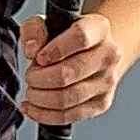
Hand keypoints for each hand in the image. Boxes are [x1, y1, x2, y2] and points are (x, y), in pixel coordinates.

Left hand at [20, 7, 122, 123]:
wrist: (93, 53)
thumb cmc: (67, 38)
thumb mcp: (47, 23)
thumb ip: (34, 30)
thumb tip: (32, 49)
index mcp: (99, 28)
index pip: (80, 38)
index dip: (55, 49)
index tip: (39, 57)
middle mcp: (109, 55)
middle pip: (70, 72)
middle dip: (40, 78)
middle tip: (30, 76)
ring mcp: (107, 82)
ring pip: (68, 97)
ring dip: (40, 97)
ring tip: (32, 90)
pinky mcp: (102, 103)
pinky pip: (69, 116)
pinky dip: (44, 114)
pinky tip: (32, 107)